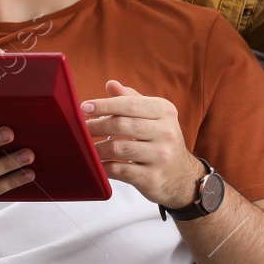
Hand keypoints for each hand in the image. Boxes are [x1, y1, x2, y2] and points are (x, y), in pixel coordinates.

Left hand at [81, 79, 201, 208]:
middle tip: (80, 129)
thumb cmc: (160, 141)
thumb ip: (132, 100)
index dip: (104, 105)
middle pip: (122, 125)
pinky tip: (96, 165)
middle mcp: (166, 132)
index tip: (84, 107)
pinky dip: (104, 167)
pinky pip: (120, 171)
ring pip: (119, 149)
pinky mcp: (152, 178)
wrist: (182, 177)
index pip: (130, 104)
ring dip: (96, 148)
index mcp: (164, 111)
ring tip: (85, 148)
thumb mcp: (154, 117)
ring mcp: (161, 156)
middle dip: (96, 126)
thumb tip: (111, 84)